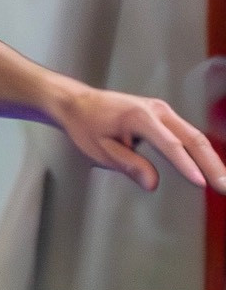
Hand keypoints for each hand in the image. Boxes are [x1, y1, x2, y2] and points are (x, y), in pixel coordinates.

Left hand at [48, 82, 225, 194]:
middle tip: (224, 186)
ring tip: (223, 181)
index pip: (170, 145)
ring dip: (211, 158)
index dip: (187, 165)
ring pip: (195, 135)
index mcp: (140, 117)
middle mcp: (157, 110)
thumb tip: (153, 183)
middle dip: (212, 164)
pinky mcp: (163, 116)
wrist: (78, 103)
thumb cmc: (85, 125)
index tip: (201, 183)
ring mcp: (162, 111)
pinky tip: (210, 167)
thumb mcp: (100, 150)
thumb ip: (128, 165)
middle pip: (193, 138)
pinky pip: (187, 133)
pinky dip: (201, 151)